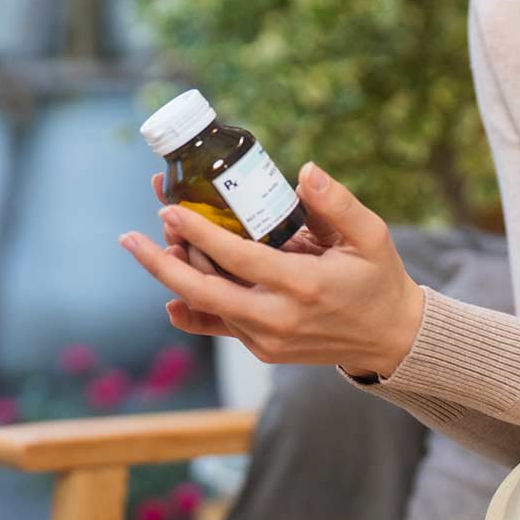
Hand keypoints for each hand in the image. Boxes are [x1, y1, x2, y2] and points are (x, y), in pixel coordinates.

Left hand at [121, 163, 426, 378]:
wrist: (390, 338)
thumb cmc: (378, 279)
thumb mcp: (371, 235)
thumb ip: (337, 203)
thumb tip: (304, 170)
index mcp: (304, 286)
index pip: (237, 258)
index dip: (199, 233)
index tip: (170, 208)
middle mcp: (278, 319)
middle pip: (202, 292)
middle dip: (161, 263)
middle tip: (130, 237)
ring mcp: (267, 339)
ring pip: (206, 306)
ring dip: (176, 275)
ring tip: (156, 241)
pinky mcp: (262, 349)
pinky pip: (217, 325)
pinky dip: (191, 309)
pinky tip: (170, 292)